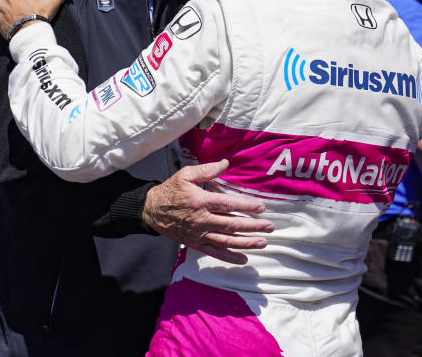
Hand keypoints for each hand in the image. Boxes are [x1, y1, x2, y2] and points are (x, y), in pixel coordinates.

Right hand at [143, 160, 273, 264]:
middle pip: (231, 225)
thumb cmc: (171, 190)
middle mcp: (201, 220)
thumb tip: (226, 163)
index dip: (246, 207)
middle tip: (270, 226)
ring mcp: (198, 234)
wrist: (151, 210)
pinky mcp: (195, 244)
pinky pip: (214, 253)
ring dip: (246, 243)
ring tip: (263, 242)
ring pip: (226, 241)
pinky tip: (243, 259)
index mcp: (201, 201)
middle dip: (253, 226)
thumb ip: (207, 169)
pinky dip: (229, 257)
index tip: (261, 208)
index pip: (228, 205)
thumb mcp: (186, 175)